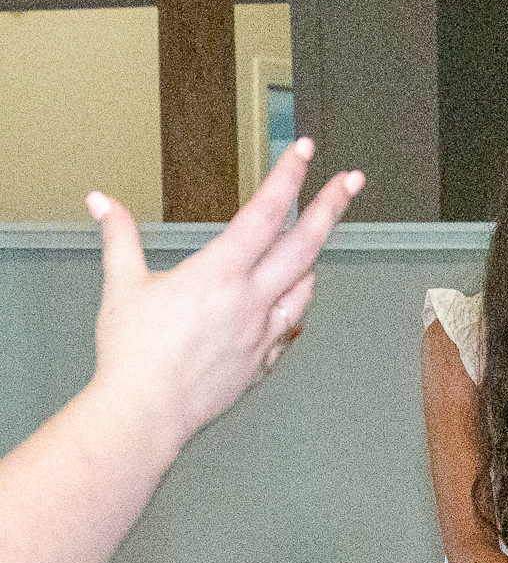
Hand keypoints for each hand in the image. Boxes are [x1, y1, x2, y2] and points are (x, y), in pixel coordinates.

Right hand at [88, 137, 363, 461]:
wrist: (149, 412)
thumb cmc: (135, 354)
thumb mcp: (123, 285)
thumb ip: (119, 237)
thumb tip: (102, 203)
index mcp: (220, 274)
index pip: (265, 213)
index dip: (288, 177)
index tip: (304, 151)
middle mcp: (252, 301)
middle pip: (305, 246)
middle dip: (330, 208)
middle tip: (350, 182)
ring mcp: (263, 334)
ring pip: (305, 288)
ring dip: (312, 260)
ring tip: (312, 242)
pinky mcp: (263, 363)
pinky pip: (290, 329)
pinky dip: (295, 309)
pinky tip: (292, 304)